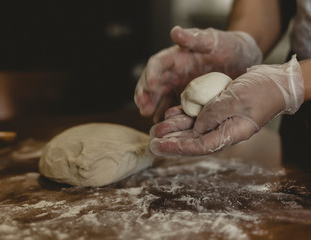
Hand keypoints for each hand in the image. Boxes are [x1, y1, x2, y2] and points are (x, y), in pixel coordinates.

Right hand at [134, 26, 261, 122]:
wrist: (244, 61)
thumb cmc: (229, 46)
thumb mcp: (214, 40)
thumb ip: (195, 38)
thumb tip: (175, 31)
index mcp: (176, 57)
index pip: (157, 64)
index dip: (151, 74)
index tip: (150, 85)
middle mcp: (173, 73)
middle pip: (152, 83)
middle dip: (145, 94)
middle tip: (142, 106)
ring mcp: (178, 88)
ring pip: (159, 98)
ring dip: (151, 107)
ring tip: (148, 116)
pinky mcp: (187, 101)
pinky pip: (173, 109)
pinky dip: (166, 116)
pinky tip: (164, 123)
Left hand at [149, 55, 303, 155]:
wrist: (275, 81)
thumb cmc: (261, 91)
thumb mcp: (236, 100)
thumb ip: (214, 114)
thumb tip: (196, 127)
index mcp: (230, 134)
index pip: (199, 146)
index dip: (177, 147)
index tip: (159, 147)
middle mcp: (222, 130)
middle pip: (192, 140)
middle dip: (171, 141)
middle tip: (151, 141)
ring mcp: (219, 120)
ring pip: (191, 128)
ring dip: (173, 128)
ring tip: (155, 129)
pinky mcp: (217, 109)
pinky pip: (196, 115)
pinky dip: (183, 115)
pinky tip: (170, 113)